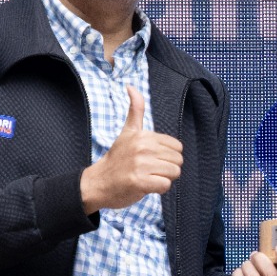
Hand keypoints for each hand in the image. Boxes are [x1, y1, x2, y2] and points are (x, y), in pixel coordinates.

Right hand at [80, 87, 183, 212]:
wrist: (98, 182)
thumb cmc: (117, 159)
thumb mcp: (127, 131)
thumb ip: (135, 110)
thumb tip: (131, 86)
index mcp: (143, 135)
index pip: (177, 147)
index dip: (167, 156)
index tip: (151, 159)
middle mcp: (142, 147)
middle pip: (178, 161)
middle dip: (166, 168)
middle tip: (148, 170)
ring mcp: (141, 165)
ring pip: (174, 173)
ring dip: (163, 179)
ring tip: (146, 177)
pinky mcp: (139, 182)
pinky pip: (165, 185)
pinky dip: (158, 189)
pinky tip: (144, 186)